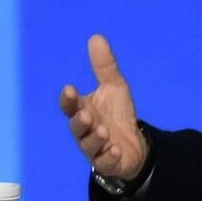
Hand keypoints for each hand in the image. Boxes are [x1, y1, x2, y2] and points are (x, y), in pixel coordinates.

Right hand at [58, 34, 148, 182]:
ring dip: (94, 138)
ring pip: (87, 145)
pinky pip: (103, 162)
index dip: (68, 99)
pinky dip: (108, 156)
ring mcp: (94, 148)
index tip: (70, 90)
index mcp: (82, 110)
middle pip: (75, 127)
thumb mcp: (114, 87)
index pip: (69, 105)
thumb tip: (95, 37)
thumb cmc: (117, 114)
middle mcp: (84, 130)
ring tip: (103, 131)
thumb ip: (104, 67)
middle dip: (79, 121)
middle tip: (86, 114)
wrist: (134, 144)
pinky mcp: (106, 163)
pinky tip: (114, 149)